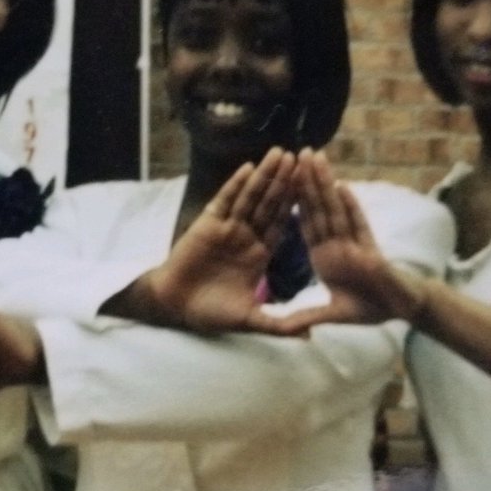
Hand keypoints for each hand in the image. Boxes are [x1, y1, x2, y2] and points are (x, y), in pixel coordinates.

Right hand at [146, 147, 298, 333]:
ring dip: (265, 175)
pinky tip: (248, 168)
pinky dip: (236, 184)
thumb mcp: (251, 320)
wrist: (176, 306)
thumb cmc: (211, 312)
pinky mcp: (208, 222)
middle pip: (270, 203)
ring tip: (280, 153)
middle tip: (303, 157)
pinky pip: (225, 200)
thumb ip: (279, 325)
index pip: (283, 223)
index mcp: (260, 253)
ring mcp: (228, 226)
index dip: (298, 204)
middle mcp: (247, 235)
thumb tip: (309, 336)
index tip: (315, 186)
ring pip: (250, 196)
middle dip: (285, 181)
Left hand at [267, 150, 425, 333]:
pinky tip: (342, 188)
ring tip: (315, 158)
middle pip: (318, 208)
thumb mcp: (331, 314)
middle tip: (296, 153)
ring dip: (326, 184)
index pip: (305, 224)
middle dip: (307, 181)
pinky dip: (351, 208)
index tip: (280, 180)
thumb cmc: (371, 307)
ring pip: (336, 210)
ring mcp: (354, 245)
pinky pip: (359, 226)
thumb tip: (283, 325)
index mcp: (325, 256)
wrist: (403, 310)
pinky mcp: (371, 251)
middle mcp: (337, 245)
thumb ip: (307, 316)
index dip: (293, 202)